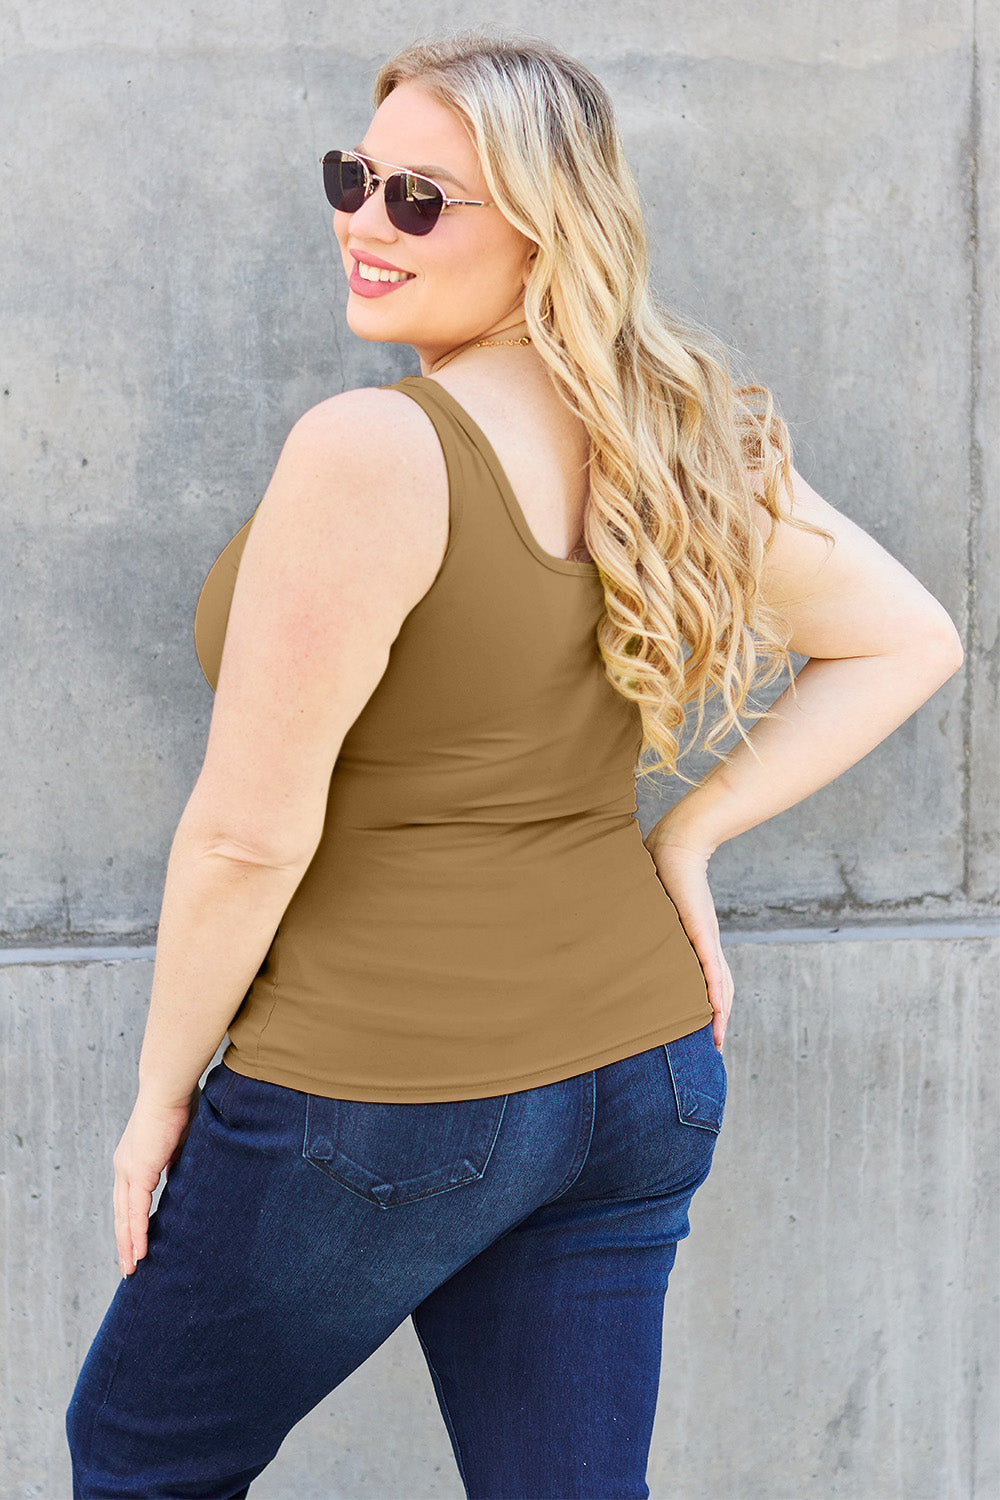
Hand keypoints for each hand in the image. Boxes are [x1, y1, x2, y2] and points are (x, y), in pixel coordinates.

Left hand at [112, 1088, 199, 1275]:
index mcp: (133, 1158)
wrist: (169, 1087)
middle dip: (124, 1242)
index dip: (131, 1222)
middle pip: (120, 1213)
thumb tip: (185, 1180)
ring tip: (132, 1269)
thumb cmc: (179, 1104)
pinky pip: (135, 1210)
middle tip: (128, 1267)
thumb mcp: (180, 1142)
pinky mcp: (138, 1172)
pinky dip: (137, 1233)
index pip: (128, 1199)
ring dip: (128, 1245)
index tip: (135, 1243)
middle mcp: (124, 1167)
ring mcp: (128, 1170)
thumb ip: (178, 1162)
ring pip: (124, 1217)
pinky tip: (141, 1252)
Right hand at [644, 826, 733, 1050]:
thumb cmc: (662, 869)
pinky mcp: (700, 930)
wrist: (678, 843)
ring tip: (716, 1039)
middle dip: (717, 1018)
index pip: (706, 978)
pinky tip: (718, 1010)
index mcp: (695, 940)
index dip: (707, 1004)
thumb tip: (613, 925)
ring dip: (719, 1013)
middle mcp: (705, 943)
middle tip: (713, 1046)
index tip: (703, 1029)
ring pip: (718, 983)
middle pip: (719, 988)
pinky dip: (715, 990)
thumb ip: (640, 920)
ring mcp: (704, 937)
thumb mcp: (651, 906)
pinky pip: (711, 966)